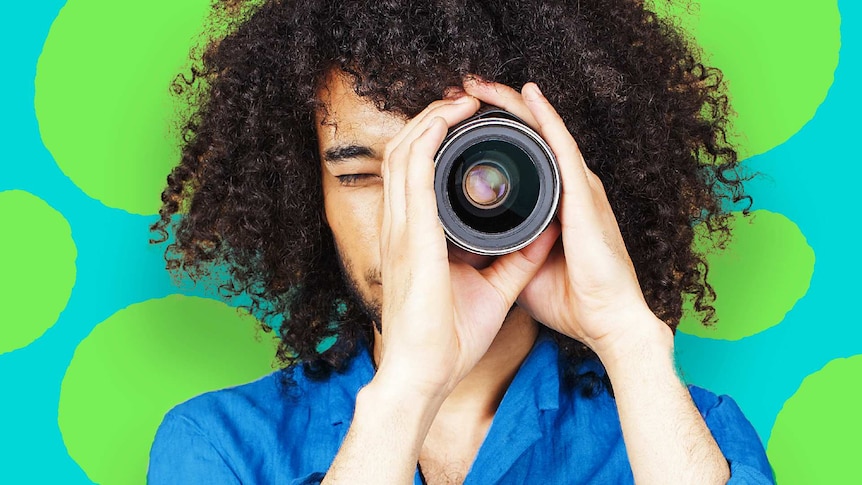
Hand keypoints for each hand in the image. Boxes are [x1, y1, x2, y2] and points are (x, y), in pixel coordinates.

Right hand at [374, 94, 557, 401]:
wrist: (423, 374)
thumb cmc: (446, 341)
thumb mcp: (489, 291)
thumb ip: (513, 260)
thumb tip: (541, 234)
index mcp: (411, 240)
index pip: (412, 176)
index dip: (430, 144)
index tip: (460, 127)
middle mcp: (399, 228)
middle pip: (404, 153)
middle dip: (430, 120)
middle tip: (462, 103)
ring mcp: (400, 228)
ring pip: (405, 151)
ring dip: (431, 119)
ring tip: (460, 102)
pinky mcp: (412, 234)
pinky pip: (415, 170)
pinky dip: (430, 137)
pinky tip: (450, 119)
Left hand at [463, 78, 669, 358]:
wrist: (609, 324)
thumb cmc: (572, 301)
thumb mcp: (521, 270)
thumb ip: (500, 250)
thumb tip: (468, 243)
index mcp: (551, 204)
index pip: (516, 157)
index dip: (487, 133)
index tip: (454, 119)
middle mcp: (566, 188)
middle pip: (526, 136)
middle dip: (493, 109)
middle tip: (458, 89)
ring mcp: (578, 188)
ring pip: (542, 132)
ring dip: (512, 105)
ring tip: (481, 84)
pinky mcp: (585, 196)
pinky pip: (562, 149)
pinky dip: (545, 120)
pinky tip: (528, 95)